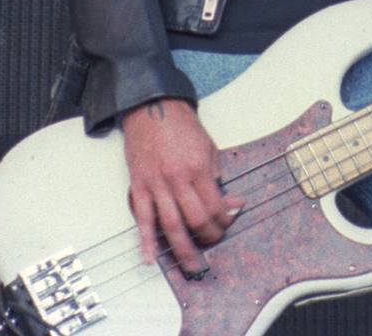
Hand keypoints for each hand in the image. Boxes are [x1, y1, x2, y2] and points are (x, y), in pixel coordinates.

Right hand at [121, 98, 238, 275]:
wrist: (152, 107)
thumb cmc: (181, 126)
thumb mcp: (208, 147)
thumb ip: (218, 177)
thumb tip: (232, 202)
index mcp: (198, 168)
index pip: (215, 206)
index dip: (224, 221)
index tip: (227, 223)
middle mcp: (177, 179)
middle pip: (195, 220)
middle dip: (207, 238)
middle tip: (211, 245)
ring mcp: (156, 184)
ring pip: (170, 225)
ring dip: (181, 249)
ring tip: (190, 265)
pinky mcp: (139, 186)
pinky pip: (142, 218)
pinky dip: (145, 240)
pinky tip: (150, 257)